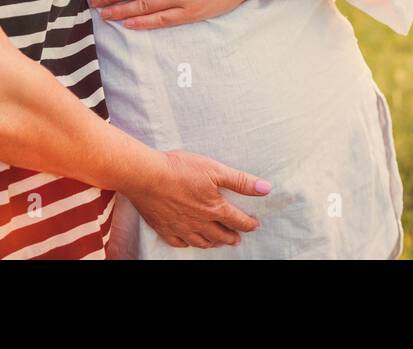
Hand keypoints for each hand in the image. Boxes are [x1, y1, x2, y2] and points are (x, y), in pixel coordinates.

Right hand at [123, 150, 269, 248]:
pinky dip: (187, 243)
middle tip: (237, 239)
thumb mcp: (215, 169)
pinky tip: (189, 241)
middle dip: (231, 237)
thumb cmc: (180, 169)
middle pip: (220, 235)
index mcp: (214, 208)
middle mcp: (199, 222)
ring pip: (201, 241)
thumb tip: (265, 188)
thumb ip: (241, 181)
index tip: (254, 225)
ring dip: (213, 243)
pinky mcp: (163, 227)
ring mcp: (181, 227)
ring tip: (218, 242)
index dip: (248, 223)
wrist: (146, 175)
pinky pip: (178, 242)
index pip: (237, 220)